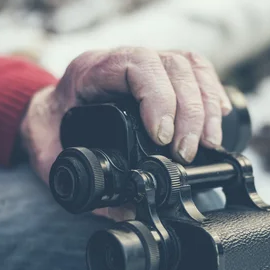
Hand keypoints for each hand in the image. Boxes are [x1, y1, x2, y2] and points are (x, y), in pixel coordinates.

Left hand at [20, 47, 232, 219]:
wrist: (51, 112)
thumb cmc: (50, 128)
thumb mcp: (50, 157)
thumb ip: (80, 182)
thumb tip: (125, 209)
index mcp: (92, 71)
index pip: (135, 67)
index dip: (157, 98)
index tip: (162, 137)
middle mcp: (123, 60)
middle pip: (171, 66)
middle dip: (188, 112)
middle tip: (188, 152)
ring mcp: (147, 64)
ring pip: (190, 67)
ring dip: (205, 106)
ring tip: (209, 144)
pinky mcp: (165, 75)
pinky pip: (198, 71)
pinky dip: (212, 94)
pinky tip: (219, 118)